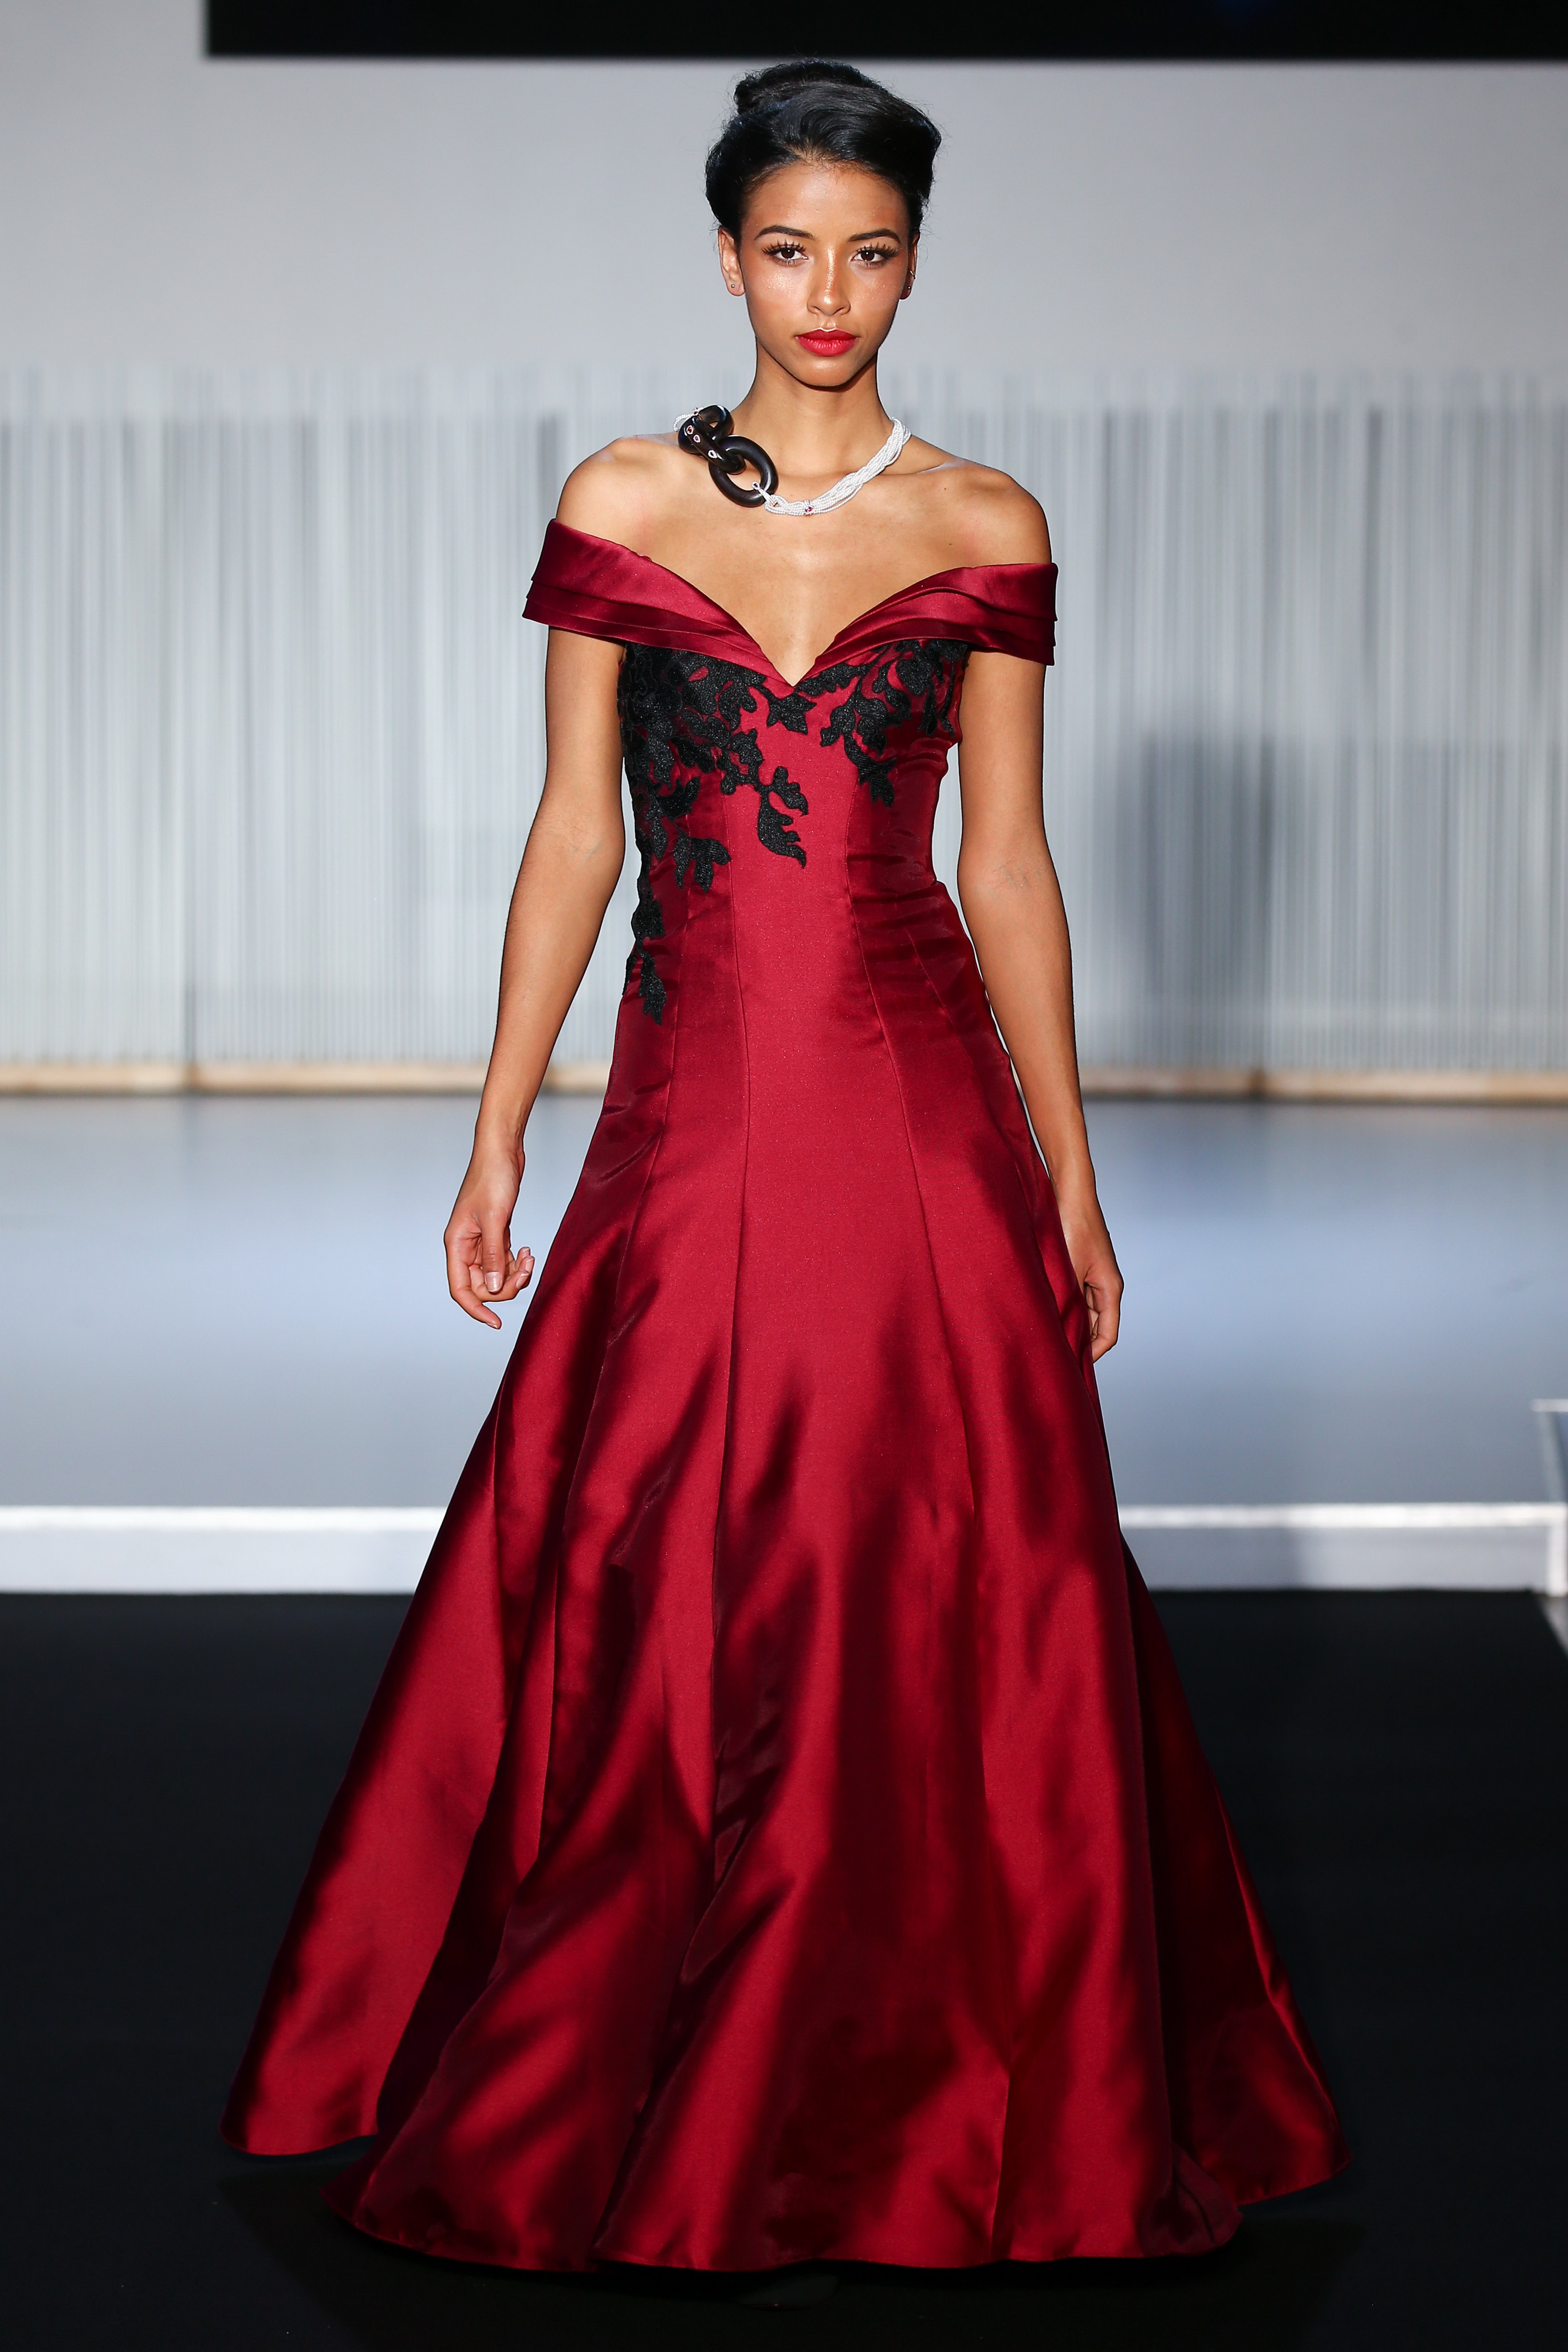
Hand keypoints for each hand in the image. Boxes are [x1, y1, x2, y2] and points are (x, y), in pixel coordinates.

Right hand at [444, 1141, 534, 1328]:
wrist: (502, 1151)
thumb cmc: (493, 1178)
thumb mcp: (495, 1219)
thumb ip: (493, 1255)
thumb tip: (491, 1287)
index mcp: (456, 1243)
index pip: (460, 1289)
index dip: (476, 1309)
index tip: (496, 1322)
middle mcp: (465, 1246)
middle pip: (480, 1286)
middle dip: (505, 1286)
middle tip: (526, 1270)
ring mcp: (480, 1241)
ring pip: (494, 1275)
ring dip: (514, 1274)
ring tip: (530, 1258)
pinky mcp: (495, 1234)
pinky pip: (503, 1261)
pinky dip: (517, 1263)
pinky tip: (528, 1251)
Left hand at [1056, 1189, 1123, 1360]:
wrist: (1069, 1192)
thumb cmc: (1073, 1225)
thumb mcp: (1068, 1270)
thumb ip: (1067, 1302)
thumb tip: (1059, 1332)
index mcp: (1110, 1289)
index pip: (1107, 1335)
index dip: (1093, 1355)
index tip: (1073, 1367)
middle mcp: (1104, 1285)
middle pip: (1095, 1326)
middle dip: (1077, 1342)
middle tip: (1053, 1356)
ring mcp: (1091, 1276)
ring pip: (1082, 1312)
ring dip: (1067, 1323)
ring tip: (1044, 1336)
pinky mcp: (1078, 1266)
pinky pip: (1073, 1296)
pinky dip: (1061, 1306)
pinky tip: (1042, 1311)